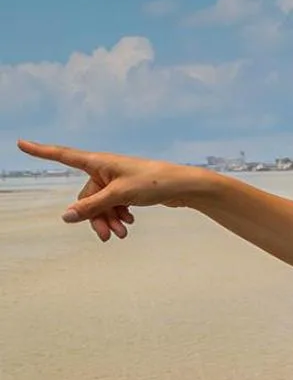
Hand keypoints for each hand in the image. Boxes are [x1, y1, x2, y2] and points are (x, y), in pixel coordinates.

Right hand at [17, 140, 208, 242]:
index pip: (63, 155)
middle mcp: (105, 169)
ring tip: (122, 234)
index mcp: (99, 162)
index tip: (21, 143)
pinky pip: (113, 205)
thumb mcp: (120, 195)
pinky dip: (118, 215)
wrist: (185, 187)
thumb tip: (66, 216)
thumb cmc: (154, 182)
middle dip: (95, 216)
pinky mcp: (128, 190)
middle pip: (86, 196)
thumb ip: (92, 206)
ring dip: (108, 220)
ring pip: (101, 204)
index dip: (41, 151)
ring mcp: (116, 180)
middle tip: (107, 237)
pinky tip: (128, 224)